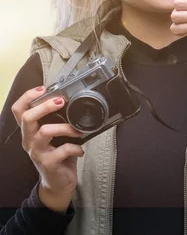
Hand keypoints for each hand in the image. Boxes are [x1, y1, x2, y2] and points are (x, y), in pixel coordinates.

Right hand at [11, 86, 83, 212]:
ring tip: (78, 131)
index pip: (19, 110)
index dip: (27, 97)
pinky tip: (80, 150)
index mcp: (30, 131)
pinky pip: (62, 150)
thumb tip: (75, 103)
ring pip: (44, 131)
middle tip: (61, 101)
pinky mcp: (48, 163)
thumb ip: (59, 122)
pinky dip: (75, 147)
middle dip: (45, 106)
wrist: (58, 184)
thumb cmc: (58, 156)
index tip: (43, 88)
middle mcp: (29, 140)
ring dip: (65, 127)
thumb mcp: (56, 136)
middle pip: (27, 118)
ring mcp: (37, 152)